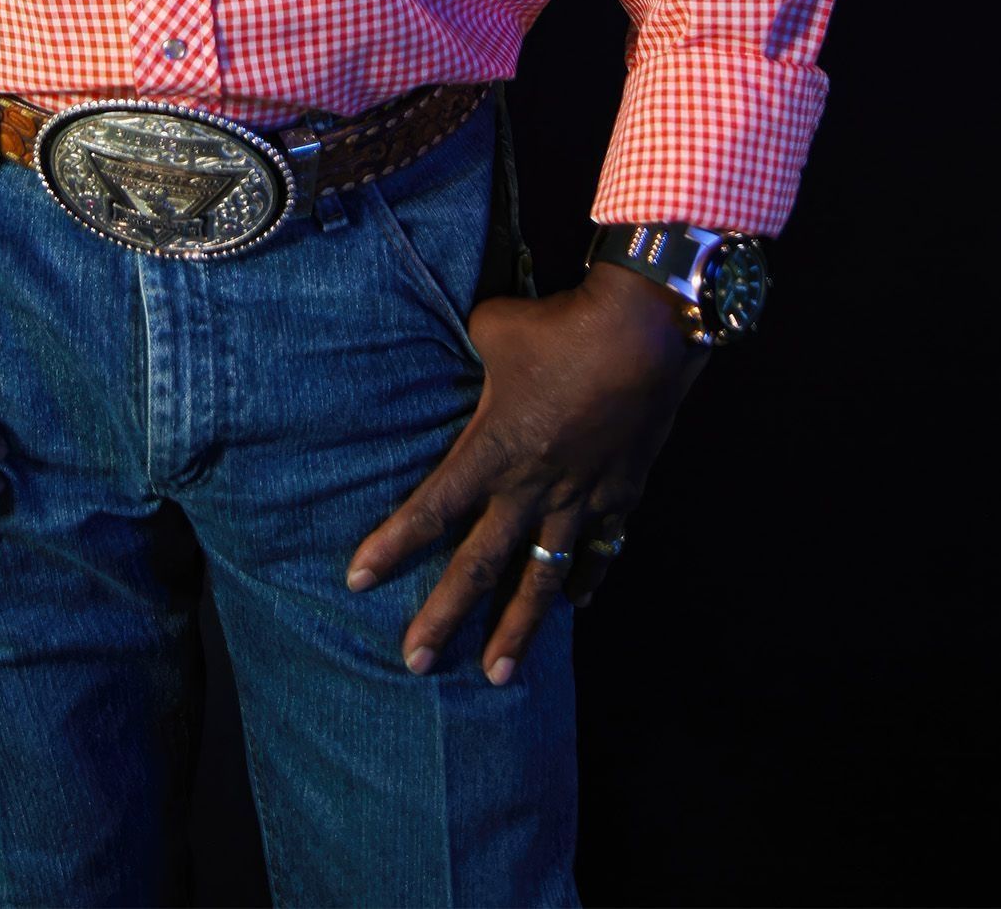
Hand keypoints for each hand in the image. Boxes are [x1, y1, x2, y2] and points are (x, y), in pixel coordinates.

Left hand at [346, 260, 707, 681]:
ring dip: (519, 628)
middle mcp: (532, 486)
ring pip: (543, 577)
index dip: (392, 546)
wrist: (643, 332)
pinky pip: (602, 549)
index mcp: (494, 449)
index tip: (357, 580)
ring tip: (497, 674)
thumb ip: (472, 350)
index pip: (432, 509)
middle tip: (415, 662)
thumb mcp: (494, 328)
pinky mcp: (621, 493)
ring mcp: (580, 497)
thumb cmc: (558, 325)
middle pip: (480, 564)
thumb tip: (467, 346)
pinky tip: (575, 605)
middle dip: (445, 616)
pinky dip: (587, 578)